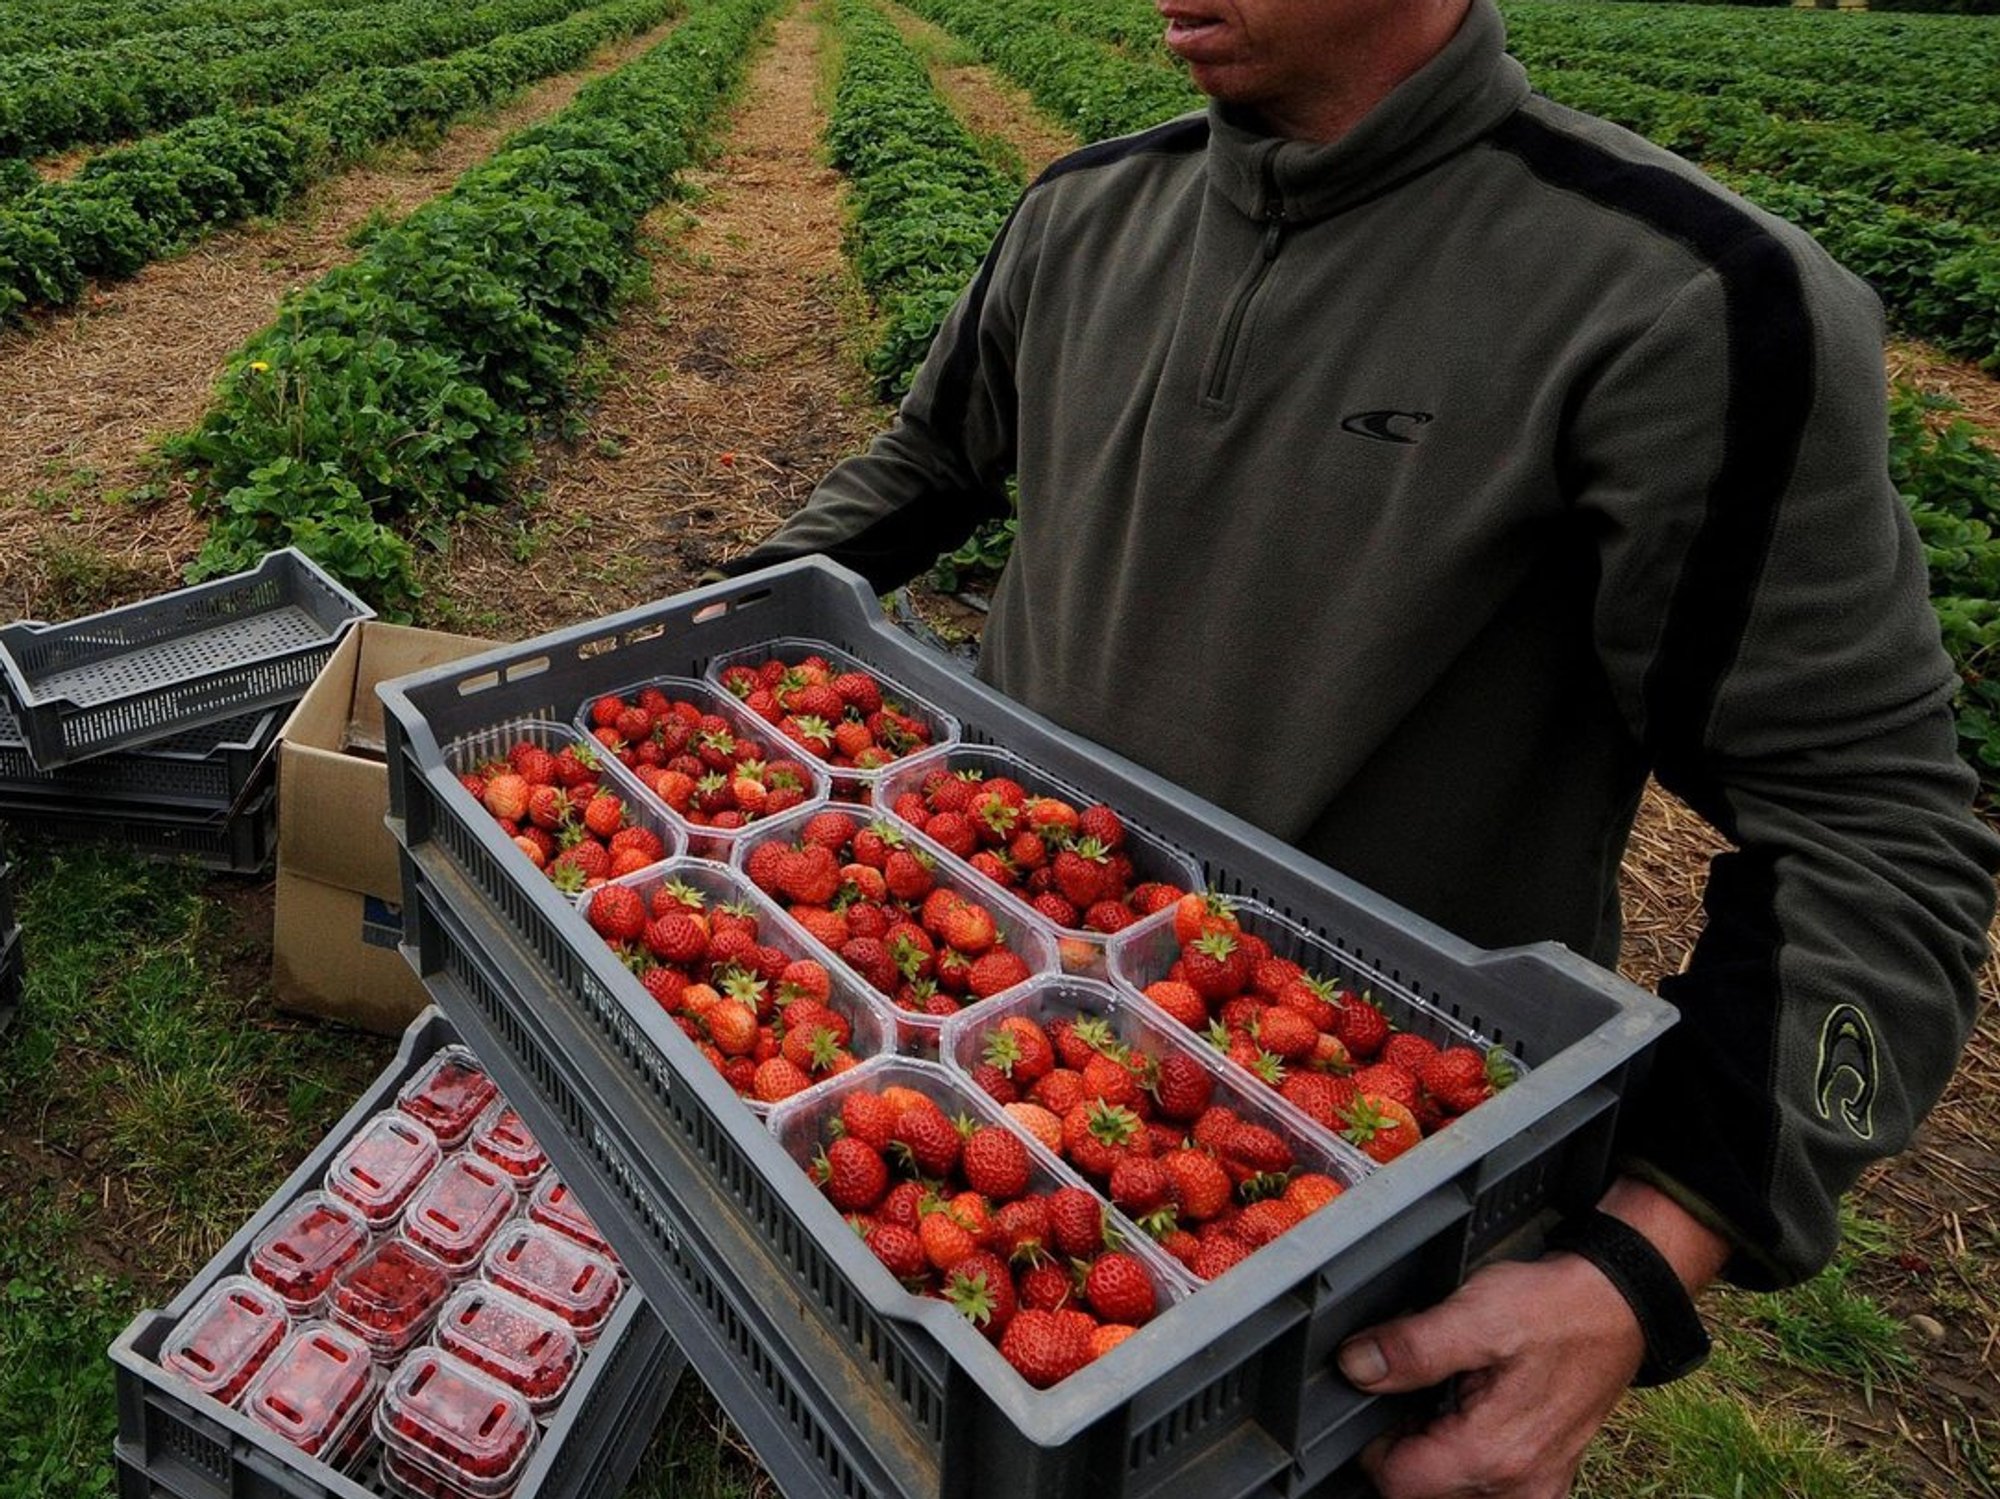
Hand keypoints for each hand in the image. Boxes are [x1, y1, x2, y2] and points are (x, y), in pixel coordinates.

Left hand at [1337, 1179, 1728, 1497]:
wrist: (1615, 1306)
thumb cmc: (1554, 1309)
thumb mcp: (1476, 1313)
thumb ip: (1412, 1348)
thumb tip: (1356, 1369)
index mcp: (1492, 1455)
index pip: (1395, 1482)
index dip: (1373, 1439)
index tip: (1382, 1397)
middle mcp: (1517, 1487)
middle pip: (1422, 1490)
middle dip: (1407, 1441)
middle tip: (1424, 1388)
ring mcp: (1535, 1487)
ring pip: (1451, 1489)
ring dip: (1436, 1447)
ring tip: (1453, 1395)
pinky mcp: (1544, 1476)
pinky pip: (1485, 1483)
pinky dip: (1467, 1452)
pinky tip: (1474, 1412)